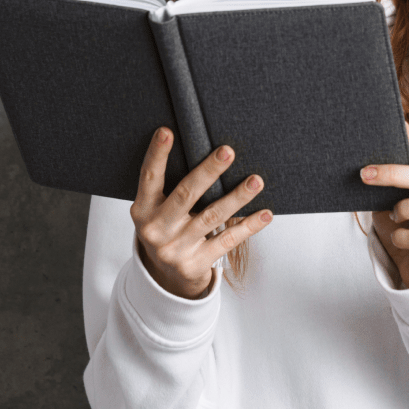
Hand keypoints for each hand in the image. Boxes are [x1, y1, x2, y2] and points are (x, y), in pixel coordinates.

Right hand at [131, 127, 272, 298]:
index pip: (149, 178)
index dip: (156, 155)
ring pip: (212, 217)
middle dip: (208, 172)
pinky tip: (265, 214)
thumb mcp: (157, 209)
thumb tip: (204, 150)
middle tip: (227, 151)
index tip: (166, 131)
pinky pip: (227, 240)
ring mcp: (176, 248)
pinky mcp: (196, 263)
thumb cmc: (167, 227)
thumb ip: (170, 186)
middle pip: (186, 195)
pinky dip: (248, 226)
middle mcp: (156, 229)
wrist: (166, 276)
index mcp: (143, 209)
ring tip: (256, 181)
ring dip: (237, 197)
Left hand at [361, 122, 408, 288]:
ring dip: (404, 208)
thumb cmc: (407, 228)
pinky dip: (401, 237)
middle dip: (395, 173)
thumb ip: (386, 185)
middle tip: (365, 174)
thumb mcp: (395, 202)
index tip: (393, 124)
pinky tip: (397, 237)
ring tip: (394, 214)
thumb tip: (360, 167)